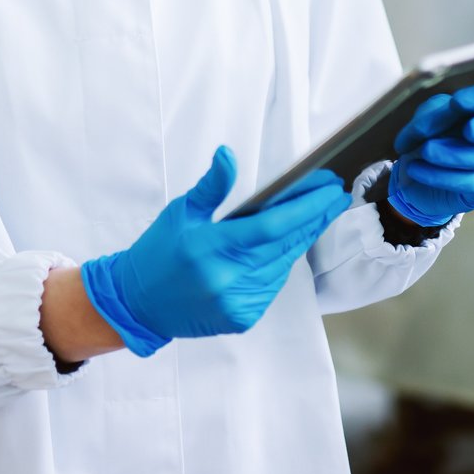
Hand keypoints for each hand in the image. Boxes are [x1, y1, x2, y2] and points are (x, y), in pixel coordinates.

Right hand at [79, 147, 352, 356]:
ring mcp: (237, 303)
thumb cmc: (157, 252)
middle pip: (286, 244)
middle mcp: (227, 279)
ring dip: (299, 240)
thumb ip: (212, 186)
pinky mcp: (242, 319)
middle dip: (315, 218)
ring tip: (314, 216)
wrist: (137, 303)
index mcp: (211, 247)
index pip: (272, 226)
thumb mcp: (182, 212)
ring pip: (283, 266)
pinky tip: (283, 248)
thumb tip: (228, 154)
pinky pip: (272, 287)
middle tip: (336, 196)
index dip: (307, 207)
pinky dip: (280, 265)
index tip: (330, 189)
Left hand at [387, 51, 473, 227]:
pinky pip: (470, 181)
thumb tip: (454, 107)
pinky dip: (438, 174)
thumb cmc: (428, 137)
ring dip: (451, 153)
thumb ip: (442, 109)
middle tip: (468, 128)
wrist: (413, 175)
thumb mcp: (430, 115)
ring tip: (426, 151)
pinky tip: (416, 168)